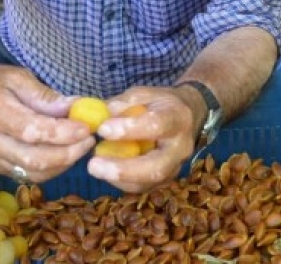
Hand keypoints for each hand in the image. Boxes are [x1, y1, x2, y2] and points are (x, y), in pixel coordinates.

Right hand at [0, 63, 95, 183]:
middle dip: (67, 153)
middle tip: (89, 140)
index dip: (62, 133)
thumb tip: (78, 108)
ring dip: (63, 163)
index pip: (30, 129)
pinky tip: (64, 153)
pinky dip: (51, 168)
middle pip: (32, 158)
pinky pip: (27, 175)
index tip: (86, 128)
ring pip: (32, 172)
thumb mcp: (19, 77)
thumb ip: (46, 96)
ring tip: (80, 146)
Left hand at [87, 85, 203, 192]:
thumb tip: (99, 116)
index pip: (157, 125)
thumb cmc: (160, 103)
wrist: (187, 117)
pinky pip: (143, 186)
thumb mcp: (143, 94)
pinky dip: (121, 181)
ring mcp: (175, 167)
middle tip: (93, 165)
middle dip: (123, 169)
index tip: (103, 129)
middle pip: (157, 166)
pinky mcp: (166, 179)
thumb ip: (122, 103)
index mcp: (177, 118)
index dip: (130, 129)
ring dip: (118, 178)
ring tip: (95, 167)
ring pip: (149, 182)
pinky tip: (105, 171)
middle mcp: (180, 147)